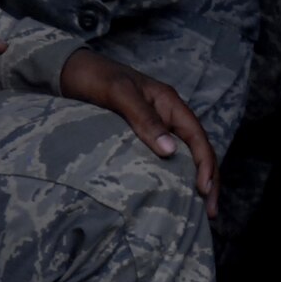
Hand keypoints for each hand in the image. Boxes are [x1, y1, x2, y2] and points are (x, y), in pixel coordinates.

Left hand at [58, 50, 218, 216]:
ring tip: (198, 210)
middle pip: (198, 151)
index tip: (204, 190)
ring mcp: (157, 126)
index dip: (206, 165)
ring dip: (194, 182)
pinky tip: (172, 194)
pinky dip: (174, 177)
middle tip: (210, 212)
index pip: (198, 139)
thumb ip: (145, 120)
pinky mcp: (141, 135)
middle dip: (209, 180)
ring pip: (184, 157)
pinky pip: (165, 158)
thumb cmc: (96, 77)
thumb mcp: (120, 94)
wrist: (70, 70)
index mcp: (171, 104)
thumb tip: (169, 151)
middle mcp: (169, 117)